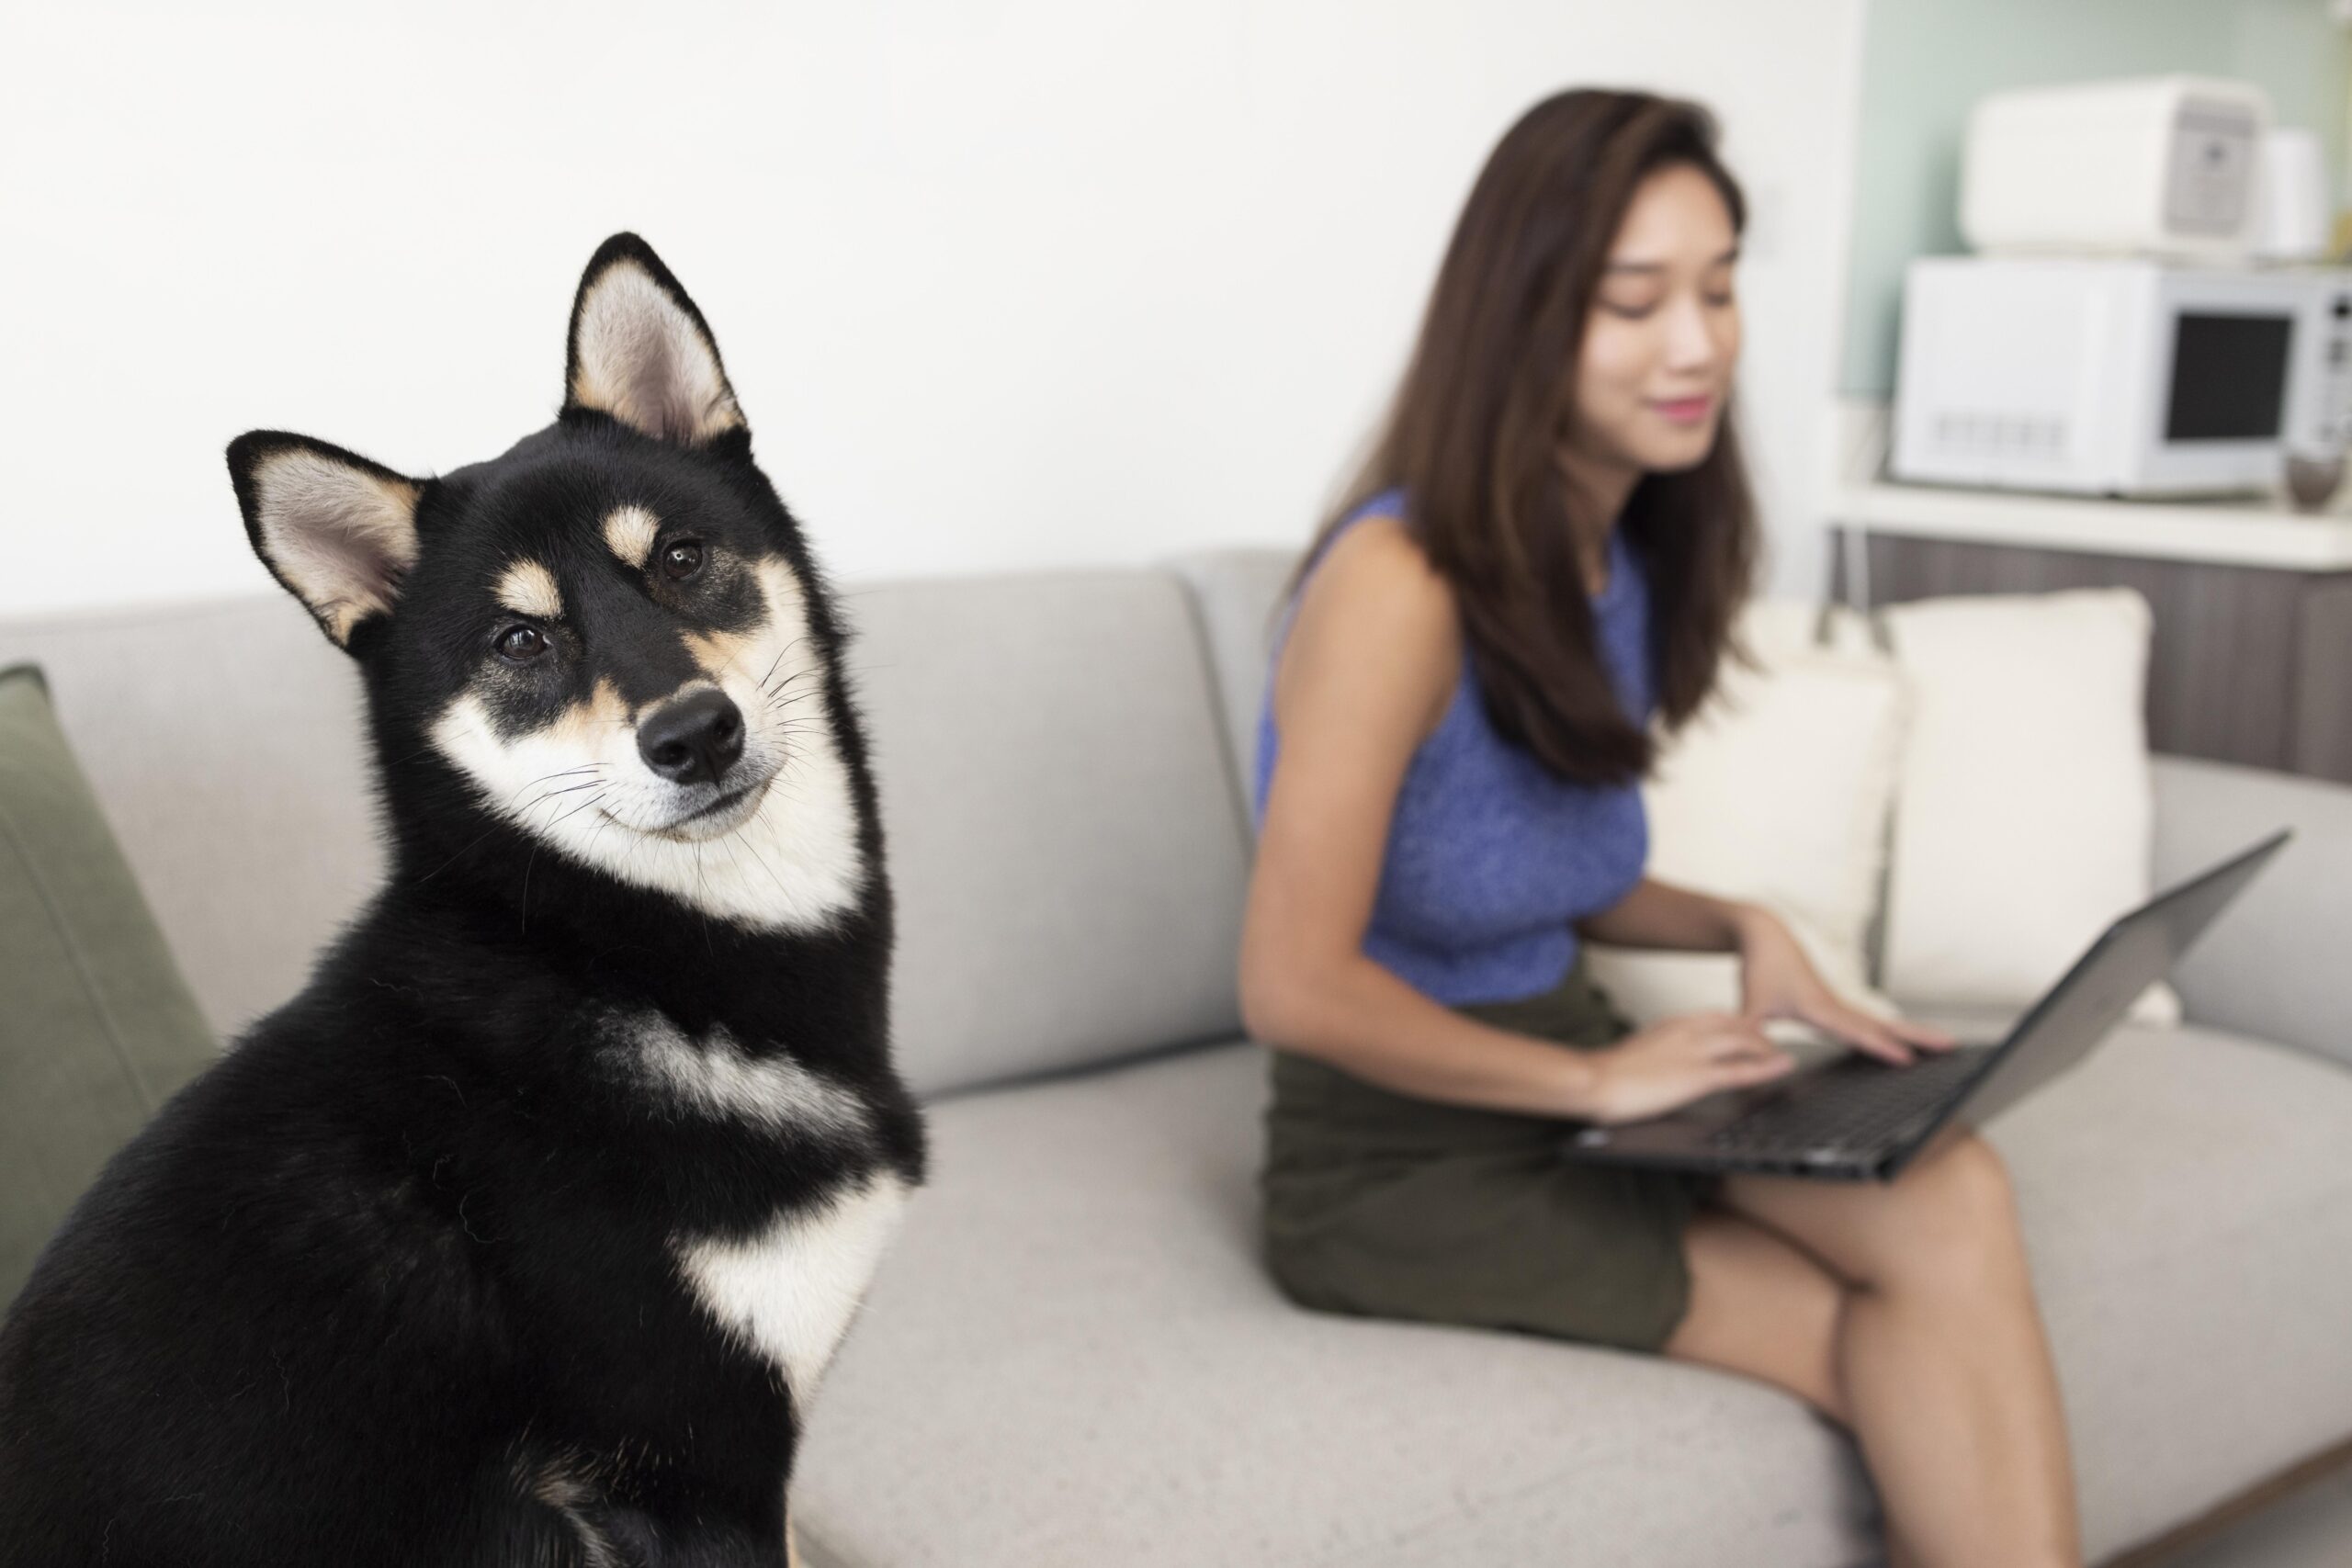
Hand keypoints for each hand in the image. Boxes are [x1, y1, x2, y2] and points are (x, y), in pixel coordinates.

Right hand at [1582, 1012, 1797, 1125]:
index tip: (1750, 1030)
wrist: (1593, 1080)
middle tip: (1774, 1043)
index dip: (1737, 1024)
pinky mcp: (1697, 1076)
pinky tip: (1783, 1067)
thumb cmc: (1605, 1074)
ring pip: (1745, 1042)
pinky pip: (1741, 1070)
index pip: (1714, 1017)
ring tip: (1783, 1056)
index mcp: (1671, 1026)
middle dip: (1758, 1033)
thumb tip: (1661, 1063)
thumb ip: (1655, 1053)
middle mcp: (1687, 1032)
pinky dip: (1766, 1068)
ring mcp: (1694, 1052)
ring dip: (1768, 1048)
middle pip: (1735, 1024)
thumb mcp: (1636, 1054)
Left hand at [1733, 905, 1954, 1065]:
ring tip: (1946, 1045)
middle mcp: (1837, 1005)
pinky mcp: (1839, 1005)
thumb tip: (1754, 1061)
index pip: (1855, 1030)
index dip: (1879, 1046)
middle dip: (1916, 1036)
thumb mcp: (1749, 1004)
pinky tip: (1907, 1043)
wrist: (1768, 935)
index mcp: (1818, 1007)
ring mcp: (1841, 1005)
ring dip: (1914, 1033)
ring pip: (1882, 1022)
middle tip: (1951, 1046)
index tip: (1906, 1059)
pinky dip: (1893, 1031)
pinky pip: (1871, 1021)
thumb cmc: (1759, 968)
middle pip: (1883, 1024)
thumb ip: (1748, 1034)